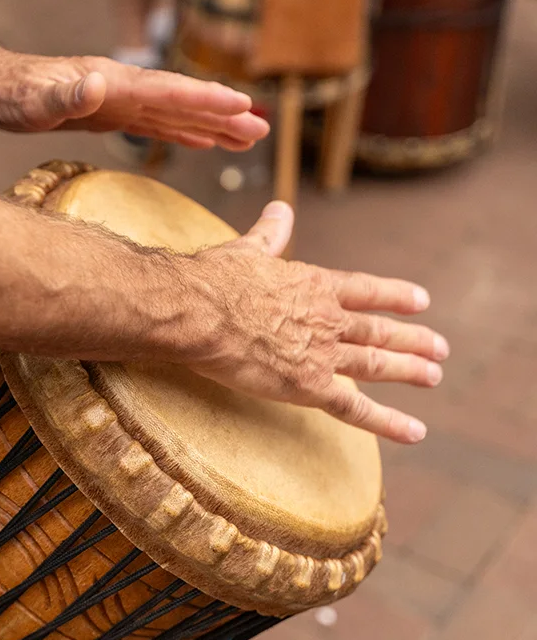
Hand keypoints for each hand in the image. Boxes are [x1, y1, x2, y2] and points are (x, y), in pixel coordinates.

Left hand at [0, 44, 268, 150]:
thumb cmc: (9, 93)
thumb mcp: (31, 100)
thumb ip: (66, 95)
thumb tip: (100, 83)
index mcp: (112, 83)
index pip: (167, 91)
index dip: (204, 99)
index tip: (240, 106)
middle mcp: (123, 88)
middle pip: (182, 101)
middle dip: (223, 115)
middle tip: (262, 130)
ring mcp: (120, 100)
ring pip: (175, 113)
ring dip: (212, 125)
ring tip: (248, 137)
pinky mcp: (112, 114)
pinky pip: (156, 124)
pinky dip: (183, 132)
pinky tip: (202, 141)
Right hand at [187, 202, 447, 443]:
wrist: (199, 310)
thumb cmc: (215, 278)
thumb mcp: (248, 249)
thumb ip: (270, 233)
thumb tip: (280, 208)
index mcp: (313, 284)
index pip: (365, 290)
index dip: (395, 296)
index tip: (421, 300)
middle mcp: (326, 317)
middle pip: (378, 330)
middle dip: (412, 338)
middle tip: (440, 348)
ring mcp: (321, 352)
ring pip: (375, 364)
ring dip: (409, 370)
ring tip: (434, 376)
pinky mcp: (308, 386)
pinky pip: (355, 408)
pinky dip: (388, 421)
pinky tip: (415, 430)